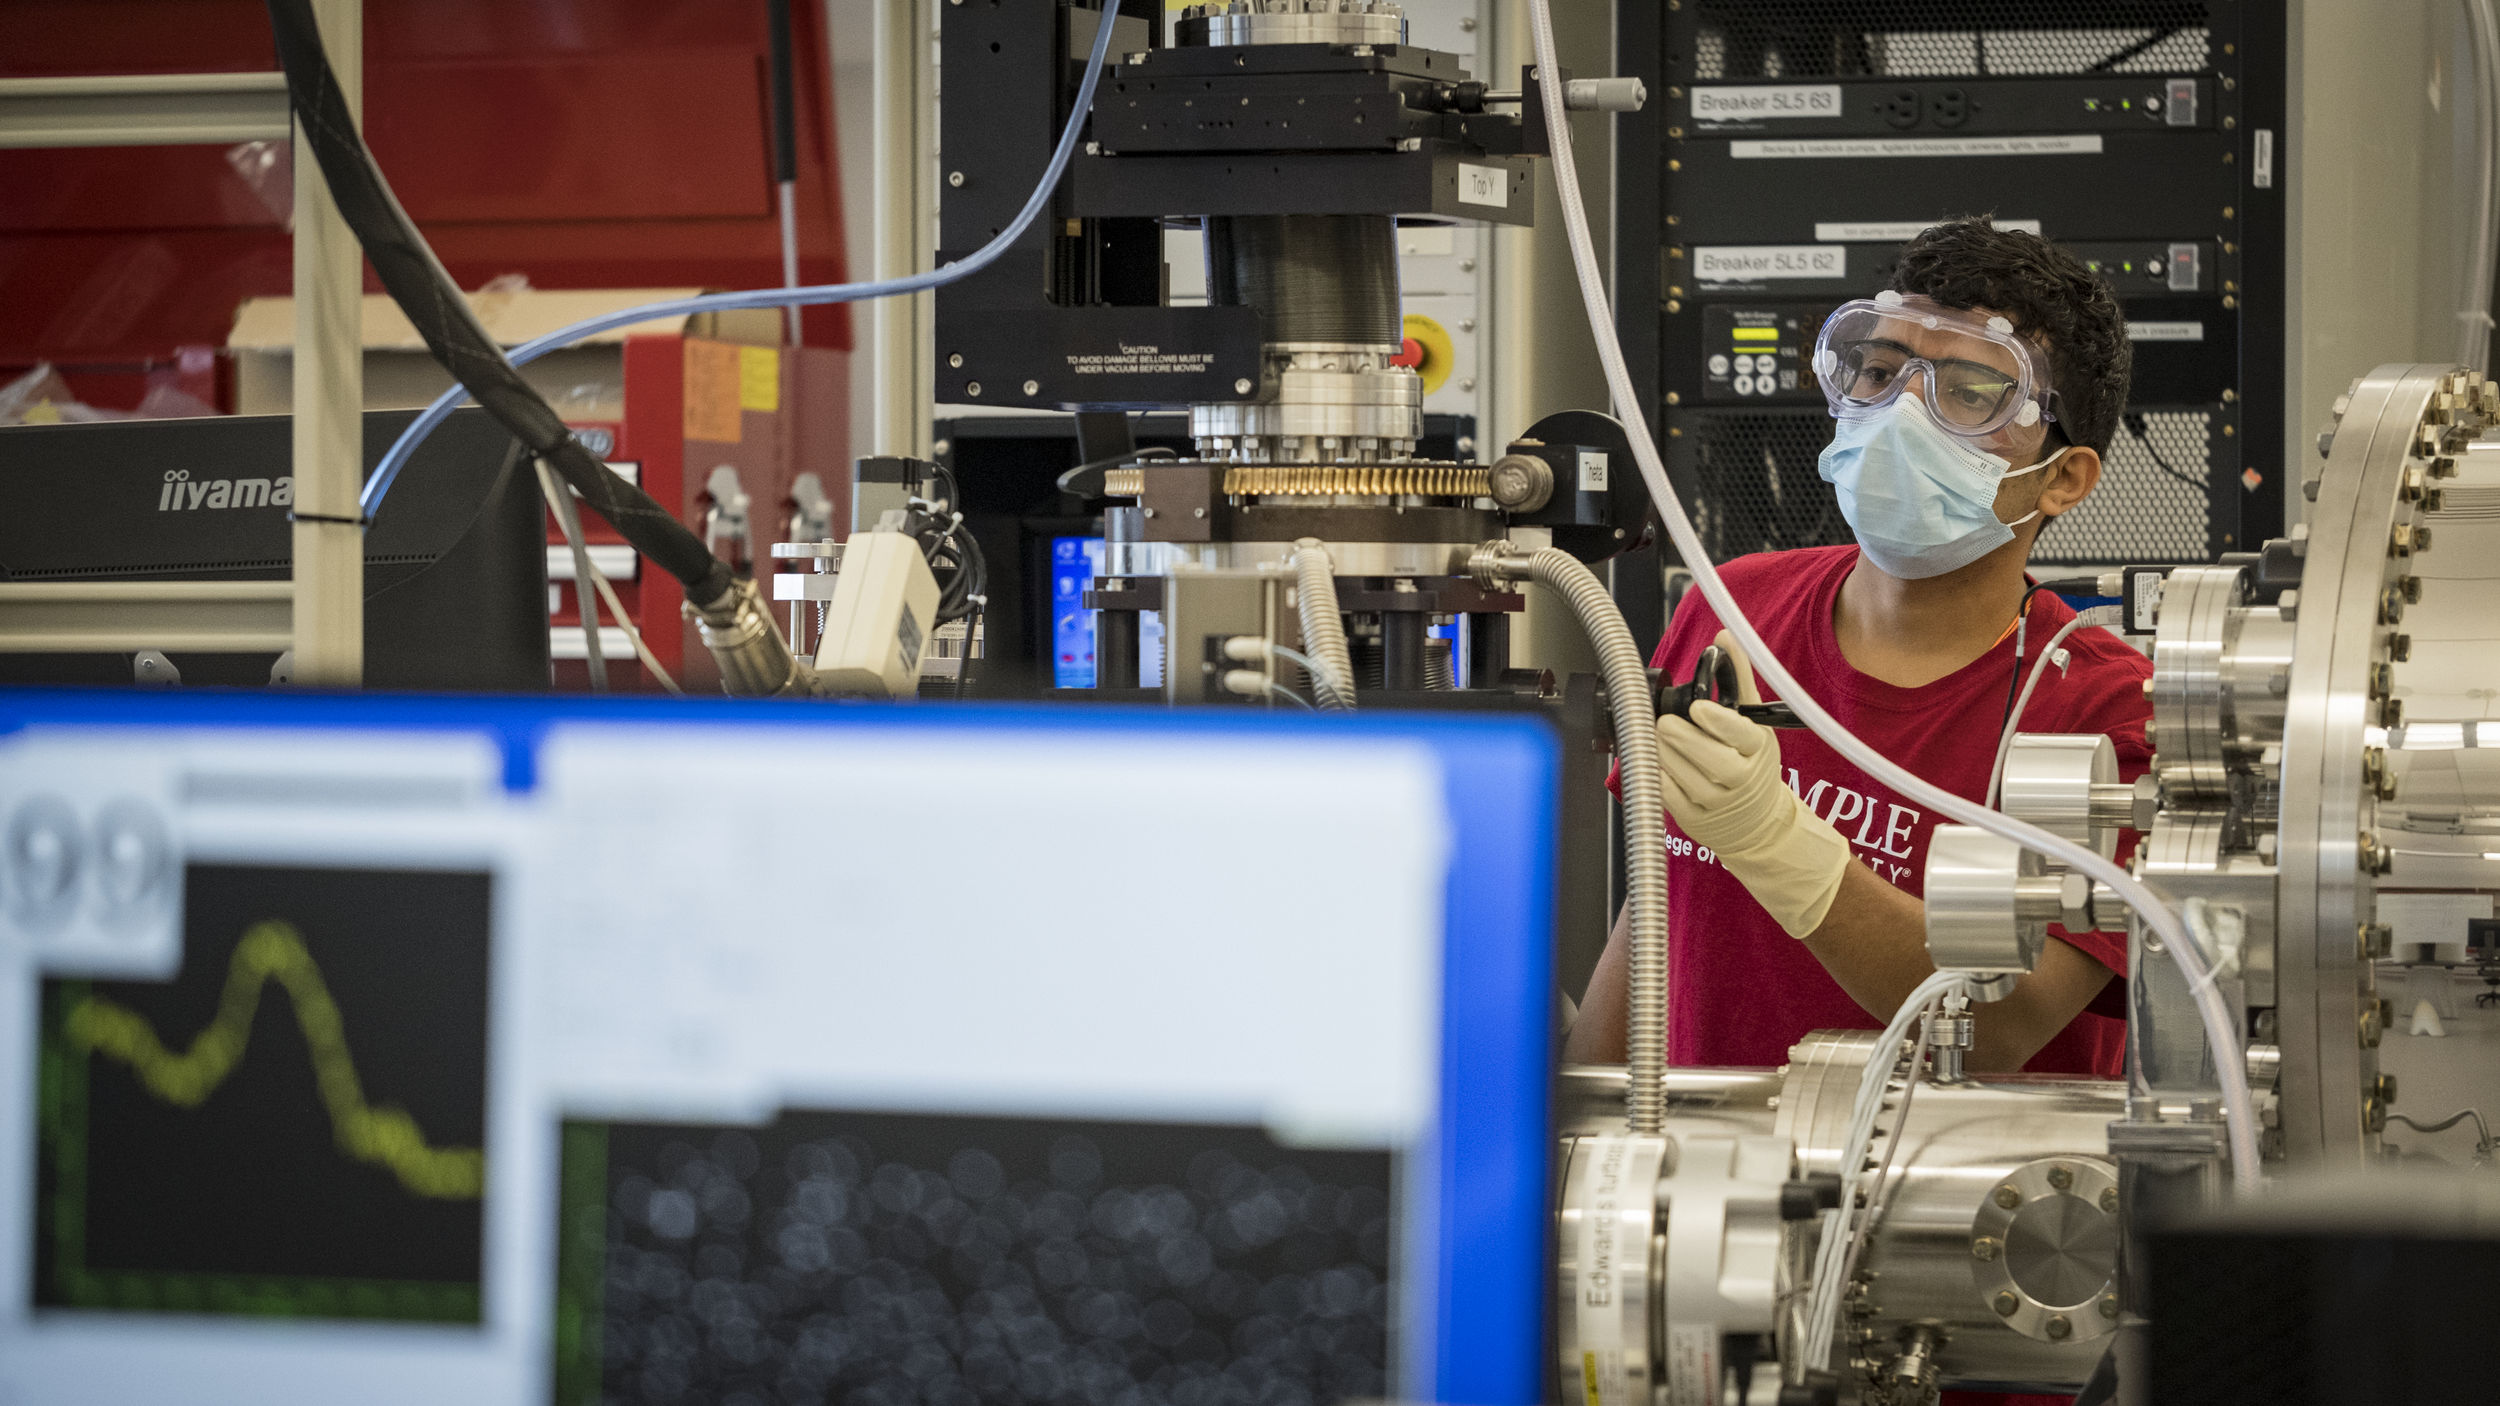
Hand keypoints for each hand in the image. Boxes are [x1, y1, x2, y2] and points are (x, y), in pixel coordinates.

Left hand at [1654, 631, 1850, 935]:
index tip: (1698, 708)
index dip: (1716, 720)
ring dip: (1661, 750)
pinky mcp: (1693, 819)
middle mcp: (1740, 778)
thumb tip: (1724, 636)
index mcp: (1757, 750)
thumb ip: (1738, 677)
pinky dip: (1656, 772)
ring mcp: (1715, 802)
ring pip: (1678, 770)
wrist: (1757, 823)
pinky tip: (1657, 761)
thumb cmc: (1752, 764)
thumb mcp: (1755, 722)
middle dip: (1677, 733)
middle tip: (1666, 722)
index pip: (1739, 734)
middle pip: (1702, 753)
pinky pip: (1665, 792)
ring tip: (1659, 738)